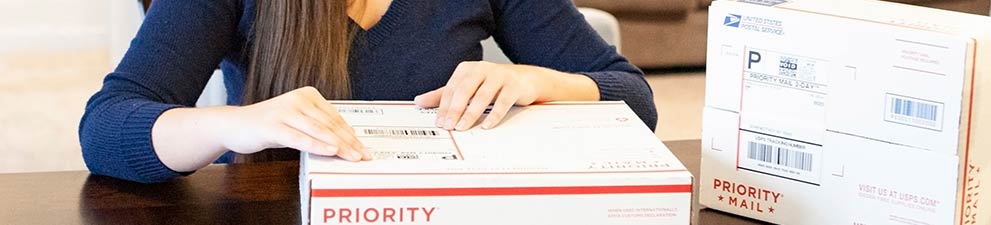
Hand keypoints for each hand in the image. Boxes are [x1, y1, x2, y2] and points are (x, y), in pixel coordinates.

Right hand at [221, 86, 368, 160]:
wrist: (234, 125)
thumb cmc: (269, 126)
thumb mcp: (297, 122)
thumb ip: (317, 127)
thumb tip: (343, 142)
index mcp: (308, 95)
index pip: (335, 117)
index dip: (351, 134)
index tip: (363, 148)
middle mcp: (298, 99)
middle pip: (329, 124)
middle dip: (349, 142)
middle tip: (363, 155)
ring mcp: (284, 111)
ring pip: (318, 130)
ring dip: (338, 145)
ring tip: (352, 156)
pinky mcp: (272, 125)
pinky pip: (299, 138)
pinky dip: (316, 145)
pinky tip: (330, 152)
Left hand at [414, 61, 598, 130]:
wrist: (527, 80)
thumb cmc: (493, 85)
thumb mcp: (467, 88)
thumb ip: (444, 95)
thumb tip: (419, 101)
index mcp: (467, 69)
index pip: (452, 88)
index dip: (444, 106)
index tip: (439, 122)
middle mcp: (483, 69)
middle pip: (465, 90)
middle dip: (455, 109)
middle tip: (448, 126)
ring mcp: (500, 76)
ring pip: (483, 96)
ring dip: (472, 113)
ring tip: (463, 127)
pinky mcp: (515, 86)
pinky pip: (503, 101)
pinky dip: (494, 114)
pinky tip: (486, 125)